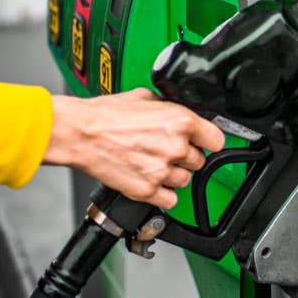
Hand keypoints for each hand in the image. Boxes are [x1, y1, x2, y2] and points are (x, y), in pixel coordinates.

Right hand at [43, 88, 226, 208]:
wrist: (80, 133)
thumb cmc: (106, 115)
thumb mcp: (145, 97)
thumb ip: (169, 107)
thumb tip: (179, 112)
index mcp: (180, 121)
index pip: (216, 139)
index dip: (207, 140)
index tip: (201, 141)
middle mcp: (175, 147)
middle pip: (200, 161)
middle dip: (185, 156)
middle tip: (164, 149)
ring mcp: (162, 171)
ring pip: (185, 180)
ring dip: (173, 174)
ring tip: (152, 162)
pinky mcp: (147, 190)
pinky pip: (170, 199)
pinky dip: (162, 193)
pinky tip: (149, 178)